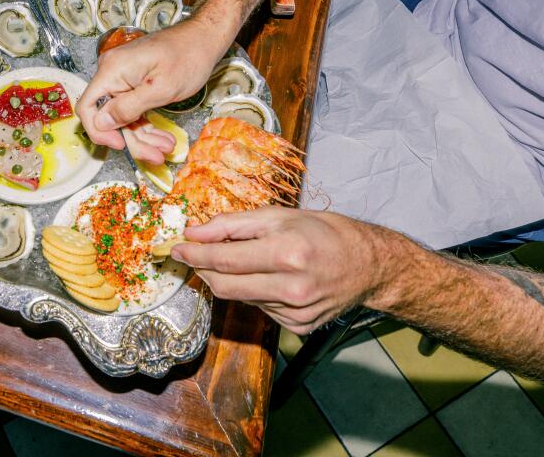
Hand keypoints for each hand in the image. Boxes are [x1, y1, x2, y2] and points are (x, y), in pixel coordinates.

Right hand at [77, 17, 227, 160]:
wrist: (204, 39)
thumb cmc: (187, 57)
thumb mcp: (160, 89)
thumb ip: (128, 107)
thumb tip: (100, 123)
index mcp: (112, 71)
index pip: (87, 107)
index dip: (99, 131)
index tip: (120, 144)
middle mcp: (112, 73)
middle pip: (110, 116)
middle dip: (133, 139)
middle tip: (156, 155)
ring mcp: (123, 78)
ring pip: (125, 116)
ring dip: (144, 135)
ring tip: (166, 148)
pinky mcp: (134, 82)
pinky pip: (133, 108)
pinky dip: (147, 124)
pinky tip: (163, 138)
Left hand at [171, 208, 394, 333]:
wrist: (368, 265)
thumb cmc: (325, 232)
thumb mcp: (280, 216)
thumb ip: (233, 225)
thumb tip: (194, 233)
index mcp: (287, 254)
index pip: (224, 260)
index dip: (194, 255)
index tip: (175, 249)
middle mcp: (292, 288)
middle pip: (225, 286)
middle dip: (202, 270)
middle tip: (192, 255)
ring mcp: (295, 312)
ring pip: (240, 298)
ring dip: (230, 279)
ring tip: (243, 259)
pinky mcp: (298, 327)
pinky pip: (259, 308)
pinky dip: (253, 292)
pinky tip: (268, 278)